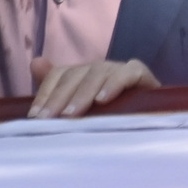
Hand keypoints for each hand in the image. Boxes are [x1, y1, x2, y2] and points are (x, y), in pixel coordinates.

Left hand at [26, 56, 159, 118]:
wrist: (153, 124)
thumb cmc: (114, 121)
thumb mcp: (83, 112)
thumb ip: (57, 91)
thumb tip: (35, 62)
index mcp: (85, 77)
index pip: (61, 74)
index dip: (46, 93)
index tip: (36, 117)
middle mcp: (102, 70)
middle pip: (76, 73)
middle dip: (58, 96)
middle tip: (48, 119)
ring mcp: (122, 70)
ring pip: (98, 72)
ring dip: (82, 93)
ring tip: (70, 115)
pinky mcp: (143, 76)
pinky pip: (128, 73)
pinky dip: (114, 84)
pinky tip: (103, 100)